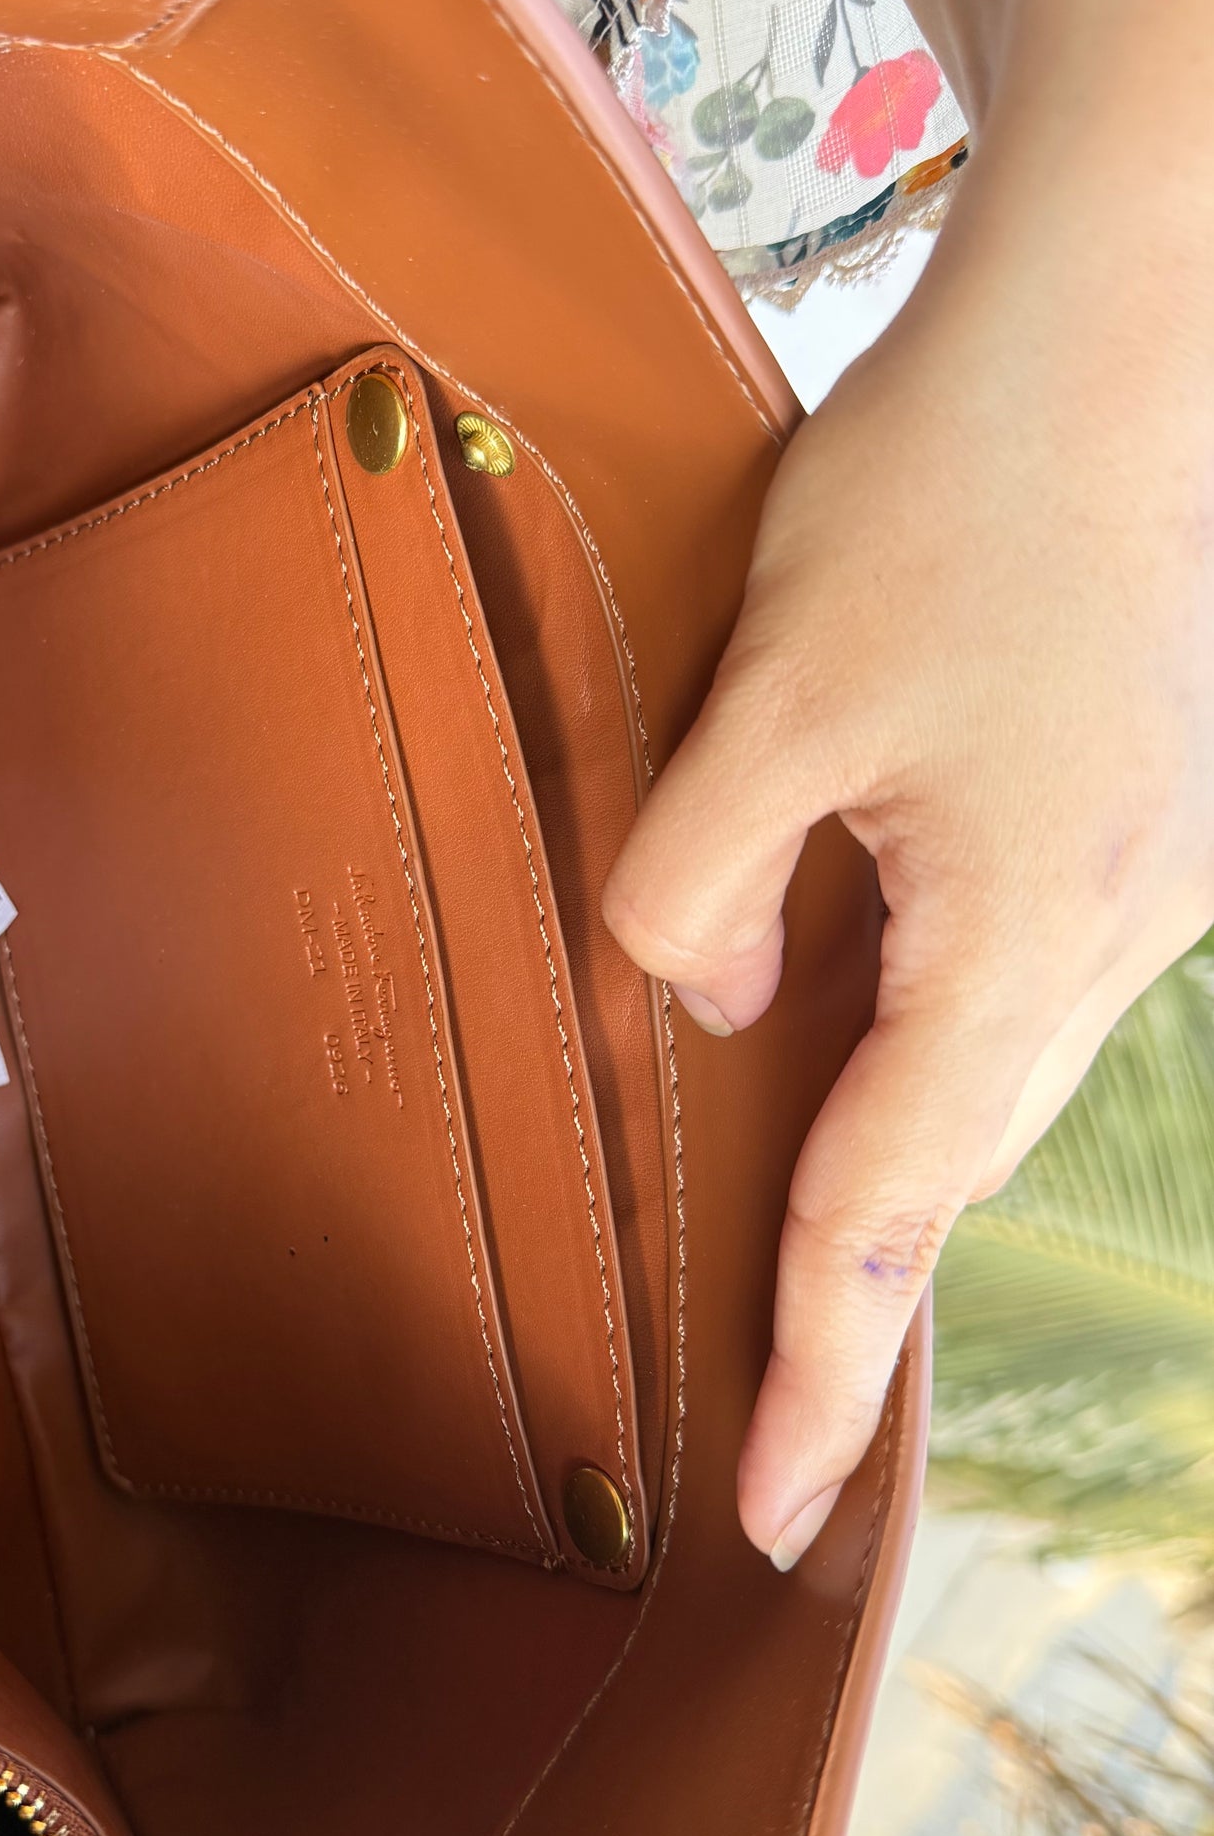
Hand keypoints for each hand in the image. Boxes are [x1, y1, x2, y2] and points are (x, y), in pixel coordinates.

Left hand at [602, 0, 1213, 1568]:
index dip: (813, 1373)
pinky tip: (847, 1034)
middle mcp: (1108, 941)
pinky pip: (1001, 972)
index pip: (885, 1212)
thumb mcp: (773, 702)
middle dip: (853, 1308)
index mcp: (1026, 945)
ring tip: (794, 1276)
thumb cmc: (961, 491)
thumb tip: (711, 1003)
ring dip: (880, 1167)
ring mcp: (1135, 877)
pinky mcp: (1121, 808)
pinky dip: (917, 1037)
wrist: (1140, 315)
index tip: (772, 1519)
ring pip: (978, 1069)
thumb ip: (695, 885)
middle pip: (949, 1165)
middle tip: (779, 1441)